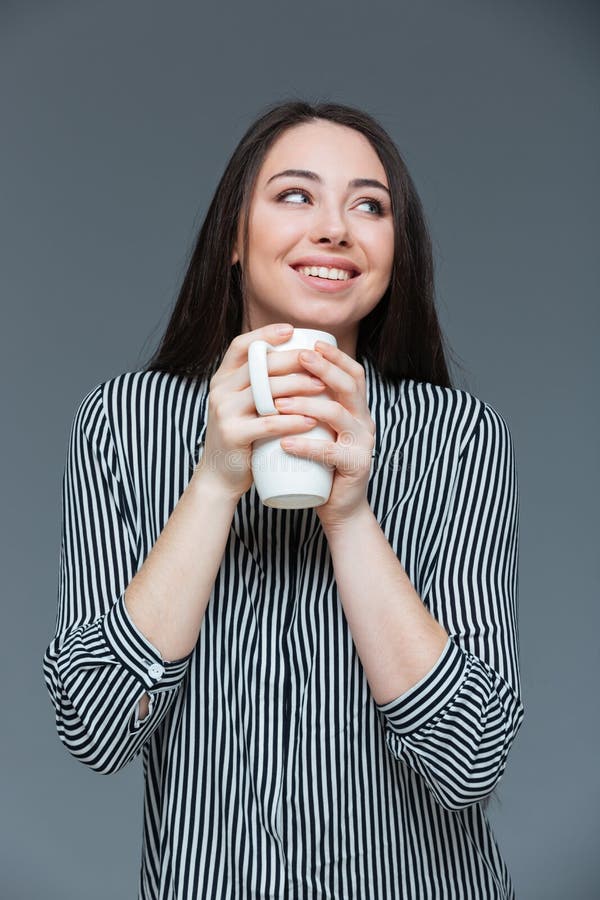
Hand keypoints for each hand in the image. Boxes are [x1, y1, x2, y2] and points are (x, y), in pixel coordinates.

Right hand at [192, 323, 327, 500]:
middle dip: (293, 360)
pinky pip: (267, 423)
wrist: (220, 476)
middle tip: (320, 362)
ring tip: (323, 387)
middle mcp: (219, 391)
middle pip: (259, 365)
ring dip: (298, 386)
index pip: (240, 346)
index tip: (291, 330)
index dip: (265, 334)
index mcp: (222, 379)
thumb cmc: (243, 438)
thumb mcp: (244, 405)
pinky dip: (292, 420)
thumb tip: (294, 358)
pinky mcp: (233, 435)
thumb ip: (259, 384)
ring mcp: (224, 412)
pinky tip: (311, 420)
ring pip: (266, 391)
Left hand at [274, 341, 375, 528]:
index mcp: (357, 410)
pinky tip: (286, 443)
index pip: (354, 374)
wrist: (340, 507)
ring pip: (338, 415)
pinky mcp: (355, 467)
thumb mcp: (318, 430)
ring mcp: (362, 444)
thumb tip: (278, 377)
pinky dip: (306, 446)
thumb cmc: (320, 465)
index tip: (310, 343)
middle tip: (298, 359)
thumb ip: (310, 406)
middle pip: (349, 386)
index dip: (335, 356)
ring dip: (307, 404)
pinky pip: (330, 453)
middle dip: (324, 369)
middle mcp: (364, 422)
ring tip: (279, 403)